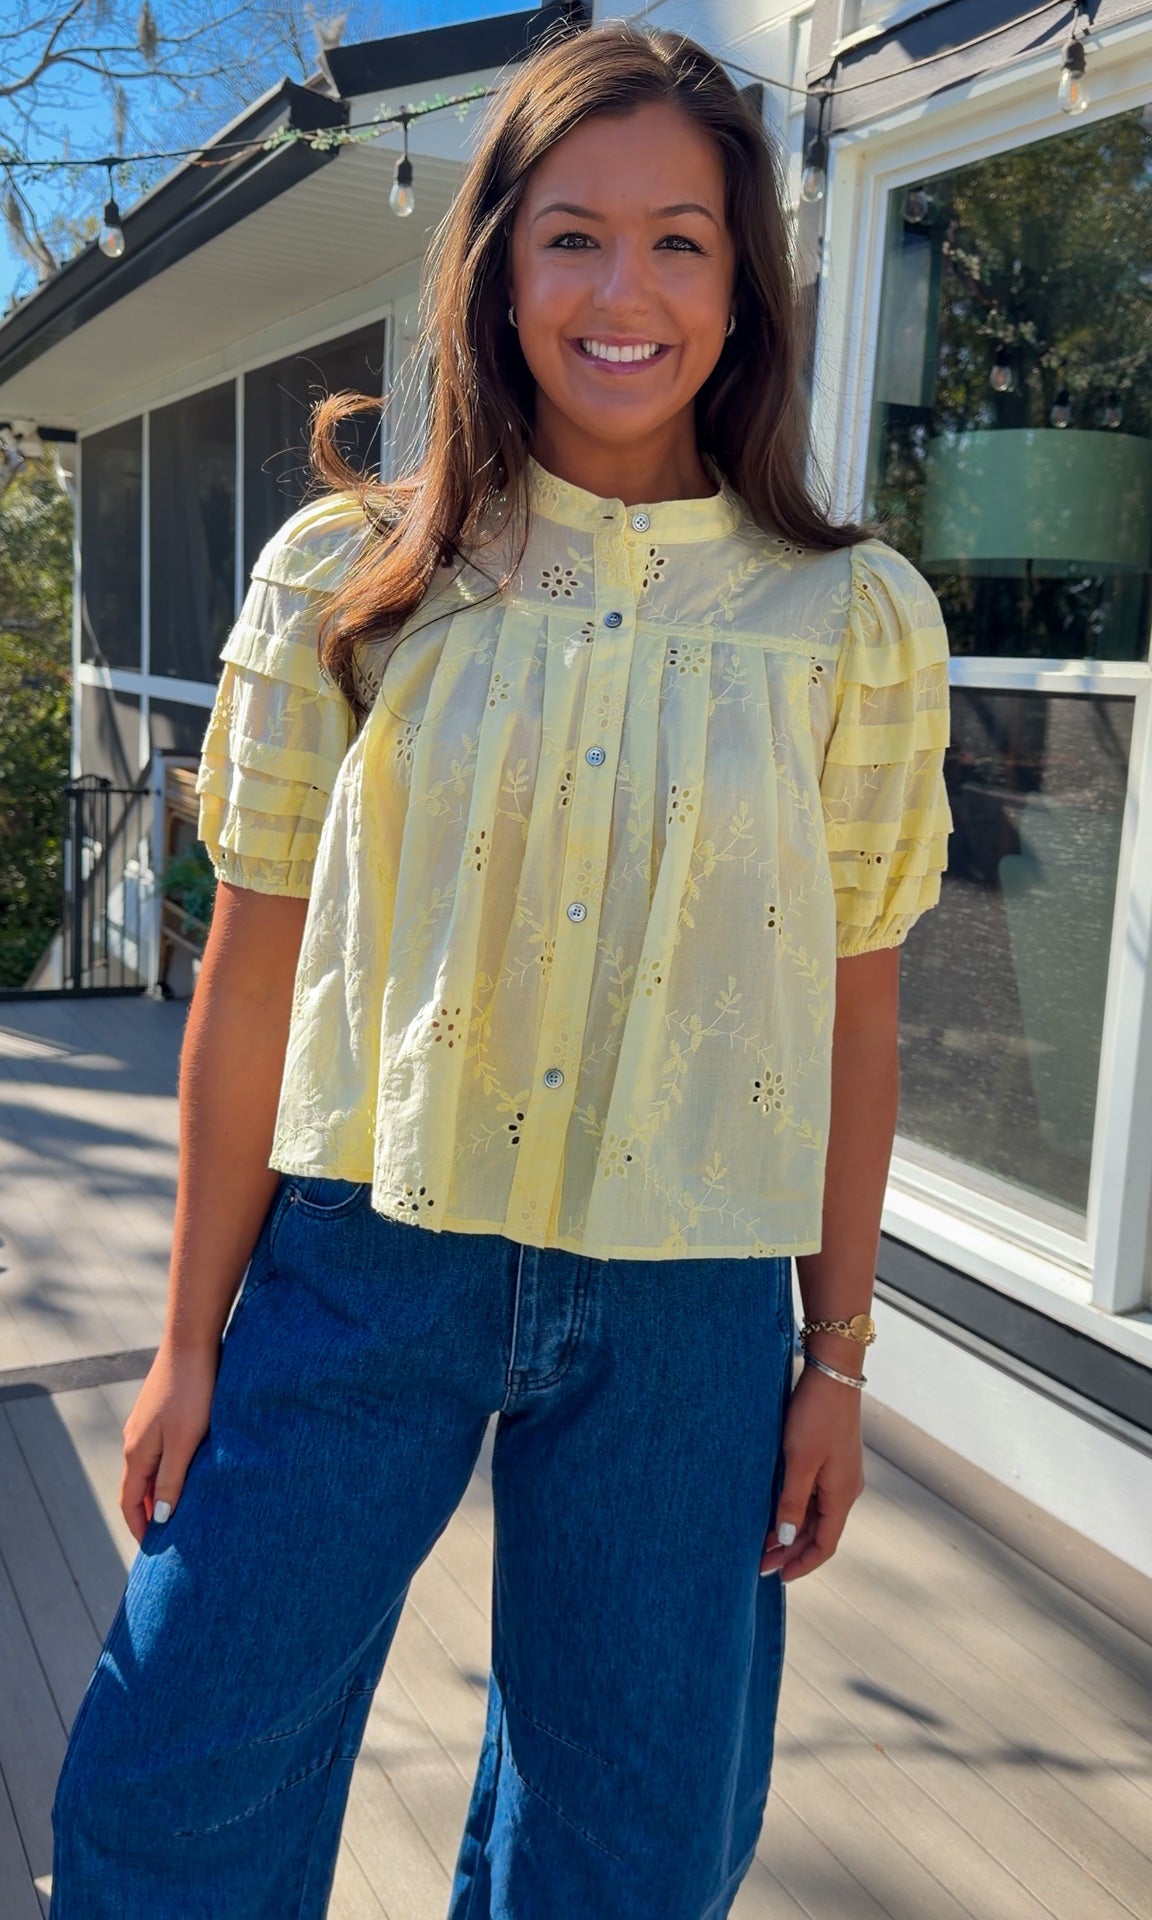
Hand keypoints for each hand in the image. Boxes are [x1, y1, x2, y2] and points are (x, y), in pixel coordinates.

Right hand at [119, 1336, 219, 1543]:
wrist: (192, 1342)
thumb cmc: (193, 1392)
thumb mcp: (185, 1442)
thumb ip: (172, 1480)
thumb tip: (161, 1519)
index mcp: (137, 1452)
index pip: (131, 1502)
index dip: (140, 1528)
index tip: (154, 1551)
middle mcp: (135, 1440)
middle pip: (139, 1488)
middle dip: (151, 1514)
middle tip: (170, 1538)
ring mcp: (147, 1424)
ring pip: (151, 1468)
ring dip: (162, 1491)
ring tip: (182, 1510)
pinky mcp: (161, 1411)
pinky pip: (161, 1450)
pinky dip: (169, 1469)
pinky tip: (189, 1470)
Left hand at [760, 1361, 864, 1581]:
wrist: (833, 1373)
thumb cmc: (816, 1415)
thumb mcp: (800, 1461)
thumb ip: (793, 1501)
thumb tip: (788, 1540)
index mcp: (842, 1494)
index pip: (825, 1545)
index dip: (802, 1565)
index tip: (777, 1577)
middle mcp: (845, 1488)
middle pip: (820, 1532)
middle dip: (792, 1551)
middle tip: (760, 1563)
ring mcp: (840, 1473)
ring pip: (816, 1514)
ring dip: (792, 1531)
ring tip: (763, 1542)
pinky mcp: (831, 1457)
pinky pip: (815, 1495)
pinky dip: (796, 1509)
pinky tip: (776, 1509)